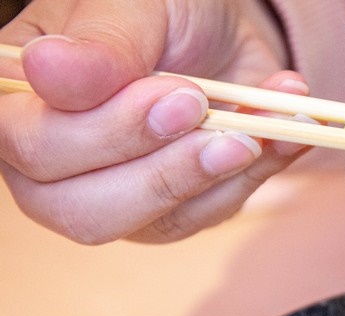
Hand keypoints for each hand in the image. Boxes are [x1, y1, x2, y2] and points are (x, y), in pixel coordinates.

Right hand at [0, 0, 310, 242]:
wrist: (218, 33)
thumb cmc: (160, 12)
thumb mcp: (132, 5)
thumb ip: (99, 44)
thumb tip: (47, 70)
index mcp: (19, 101)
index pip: (29, 145)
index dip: (104, 134)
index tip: (179, 96)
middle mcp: (52, 163)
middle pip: (82, 208)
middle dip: (162, 170)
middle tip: (214, 116)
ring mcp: (111, 197)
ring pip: (152, 224)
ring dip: (214, 176)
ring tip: (258, 126)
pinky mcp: (170, 214)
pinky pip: (208, 216)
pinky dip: (252, 176)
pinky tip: (279, 135)